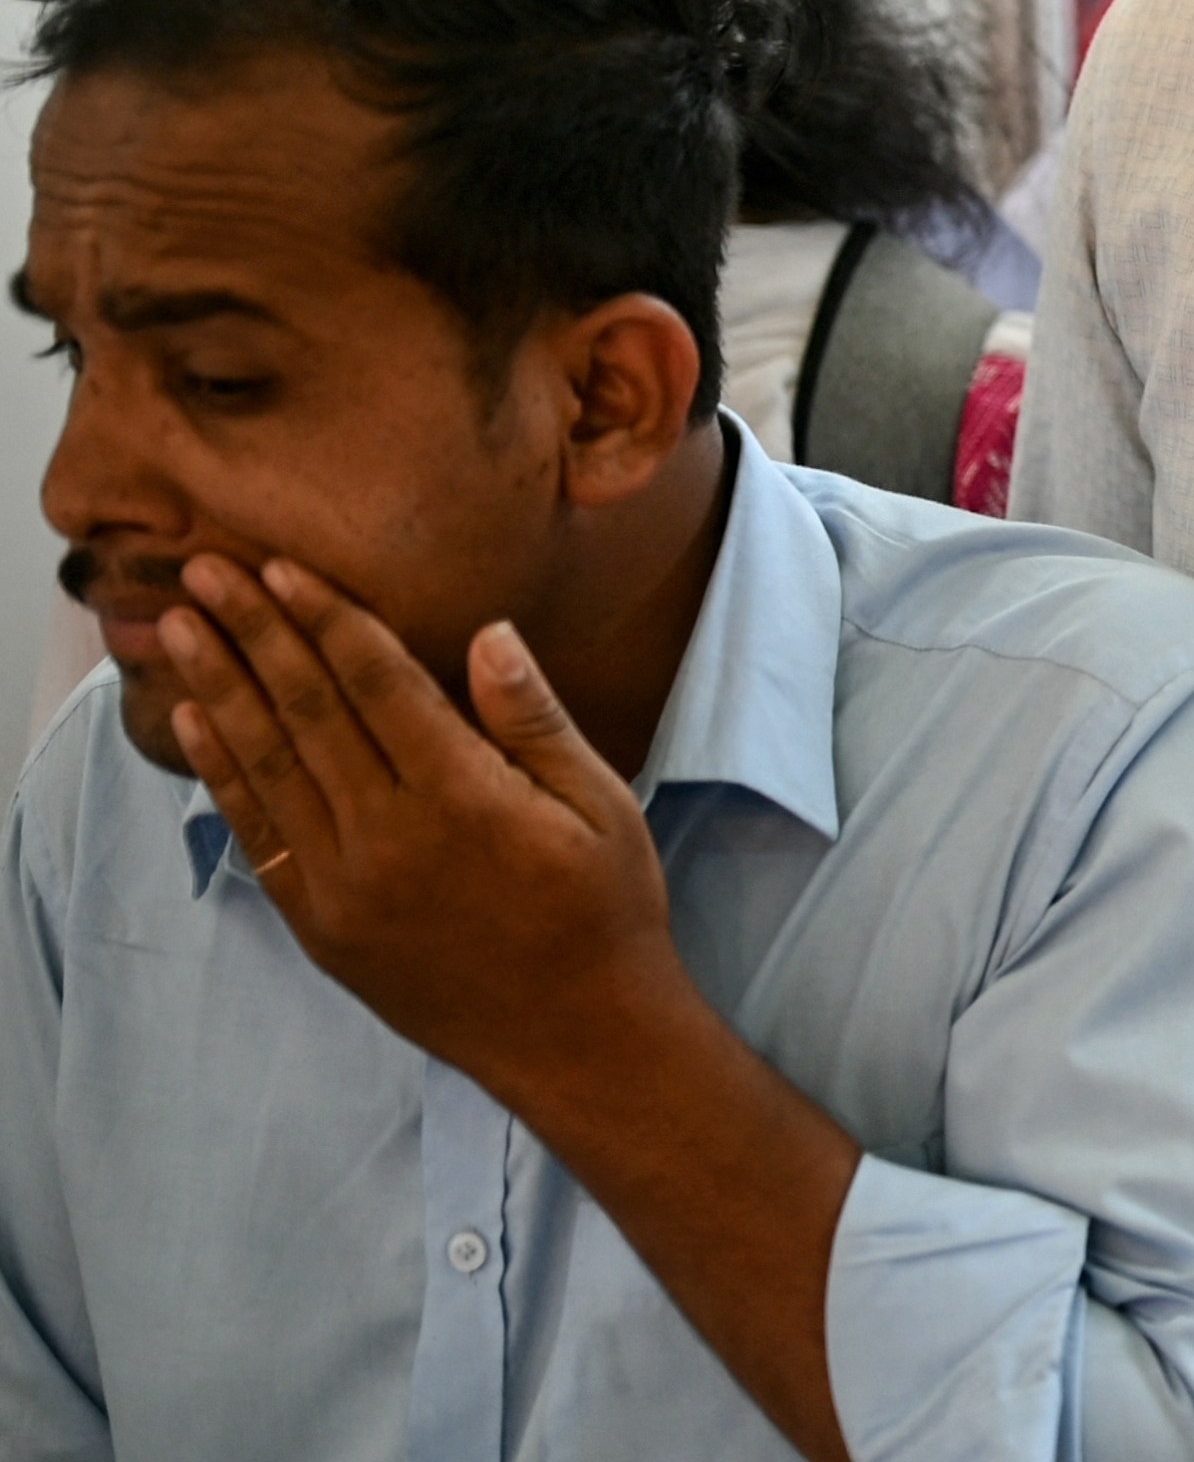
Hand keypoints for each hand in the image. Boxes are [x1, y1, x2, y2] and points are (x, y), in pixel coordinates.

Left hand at [161, 556, 687, 1094]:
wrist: (576, 1037)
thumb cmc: (604, 909)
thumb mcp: (601, 805)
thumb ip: (535, 721)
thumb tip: (488, 635)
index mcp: (464, 797)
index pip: (377, 684)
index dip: (326, 619)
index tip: (281, 567)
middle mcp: (389, 837)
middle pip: (307, 712)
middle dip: (253, 632)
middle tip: (206, 570)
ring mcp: (343, 885)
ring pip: (268, 765)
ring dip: (218, 689)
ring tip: (177, 628)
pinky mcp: (320, 925)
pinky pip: (258, 835)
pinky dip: (223, 774)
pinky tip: (198, 722)